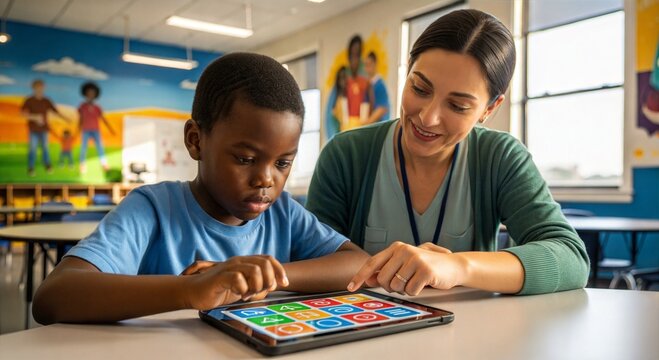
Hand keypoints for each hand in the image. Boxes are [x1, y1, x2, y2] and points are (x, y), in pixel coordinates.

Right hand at [181, 255, 288, 309]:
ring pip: (254, 270)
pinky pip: (238, 278)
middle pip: (265, 263)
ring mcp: (230, 267)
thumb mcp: (243, 287)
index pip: (269, 259)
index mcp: (246, 262)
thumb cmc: (218, 289)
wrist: (194, 291)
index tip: (284, 283)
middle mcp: (239, 261)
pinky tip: (238, 293)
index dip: (280, 270)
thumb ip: (257, 285)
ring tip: (248, 294)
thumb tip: (271, 286)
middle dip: (269, 279)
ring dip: (256, 285)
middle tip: (261, 292)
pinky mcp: (221, 276)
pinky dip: (242, 288)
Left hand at [347, 241, 465, 295]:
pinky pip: (411, 291)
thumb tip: (367, 280)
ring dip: (404, 289)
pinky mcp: (425, 270)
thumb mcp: (404, 265)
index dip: (360, 276)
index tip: (351, 287)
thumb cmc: (425, 266)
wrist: (452, 266)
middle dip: (390, 287)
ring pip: (397, 286)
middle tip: (403, 283)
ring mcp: (415, 259)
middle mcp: (404, 250)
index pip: (373, 263)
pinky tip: (423, 283)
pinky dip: (415, 291)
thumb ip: (385, 271)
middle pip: (384, 279)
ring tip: (415, 280)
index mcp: (396, 248)